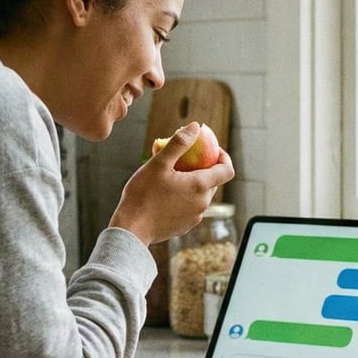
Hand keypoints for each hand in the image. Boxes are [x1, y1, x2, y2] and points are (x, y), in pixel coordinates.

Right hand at [109, 122, 234, 244]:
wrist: (131, 229)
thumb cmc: (142, 195)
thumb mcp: (158, 164)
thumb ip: (179, 143)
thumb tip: (195, 127)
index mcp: (200, 186)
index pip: (227, 169)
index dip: (222, 156)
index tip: (210, 149)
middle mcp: (202, 203)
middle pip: (212, 181)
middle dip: (202, 168)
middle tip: (182, 159)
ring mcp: (194, 217)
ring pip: (200, 194)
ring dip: (191, 183)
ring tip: (169, 176)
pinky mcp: (185, 226)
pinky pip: (190, 207)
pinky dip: (183, 197)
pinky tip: (164, 194)